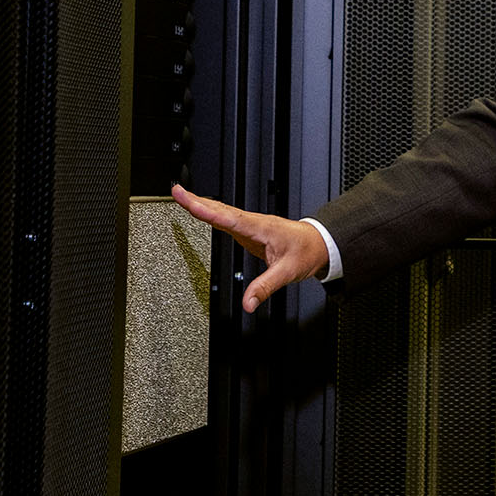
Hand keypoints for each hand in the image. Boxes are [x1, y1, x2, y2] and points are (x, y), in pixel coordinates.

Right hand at [171, 184, 329, 312]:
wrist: (319, 244)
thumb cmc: (306, 252)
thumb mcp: (287, 272)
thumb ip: (266, 287)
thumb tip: (248, 303)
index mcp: (260, 228)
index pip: (229, 218)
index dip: (208, 210)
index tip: (189, 203)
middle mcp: (253, 223)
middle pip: (220, 209)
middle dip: (197, 200)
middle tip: (176, 191)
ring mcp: (250, 225)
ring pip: (222, 211)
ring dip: (202, 203)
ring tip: (181, 196)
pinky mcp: (249, 231)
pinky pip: (226, 219)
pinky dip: (211, 213)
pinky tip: (202, 212)